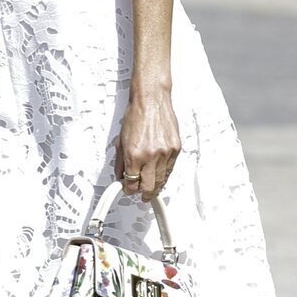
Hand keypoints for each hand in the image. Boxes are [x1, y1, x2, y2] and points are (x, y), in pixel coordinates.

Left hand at [115, 88, 180, 202]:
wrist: (151, 100)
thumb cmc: (136, 116)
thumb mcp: (121, 141)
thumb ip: (120, 162)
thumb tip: (121, 176)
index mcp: (135, 155)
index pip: (132, 184)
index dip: (129, 190)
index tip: (128, 190)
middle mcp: (151, 156)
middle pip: (149, 187)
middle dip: (144, 194)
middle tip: (142, 196)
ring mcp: (165, 153)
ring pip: (162, 180)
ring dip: (156, 186)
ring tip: (152, 189)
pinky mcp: (176, 149)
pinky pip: (171, 169)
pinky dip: (165, 174)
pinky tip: (160, 175)